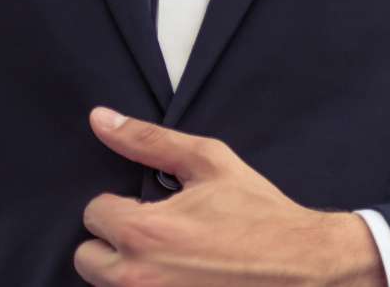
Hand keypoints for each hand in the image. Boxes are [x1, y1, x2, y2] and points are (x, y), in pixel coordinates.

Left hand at [75, 107, 385, 286]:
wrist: (302, 265)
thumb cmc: (258, 213)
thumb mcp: (208, 163)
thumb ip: (148, 140)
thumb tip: (99, 119)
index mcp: (143, 232)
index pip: (92, 214)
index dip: (123, 205)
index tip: (156, 208)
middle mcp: (136, 278)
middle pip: (87, 258)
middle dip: (115, 242)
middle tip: (157, 236)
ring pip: (107, 284)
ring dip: (129, 269)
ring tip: (170, 259)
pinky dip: (150, 285)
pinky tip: (180, 277)